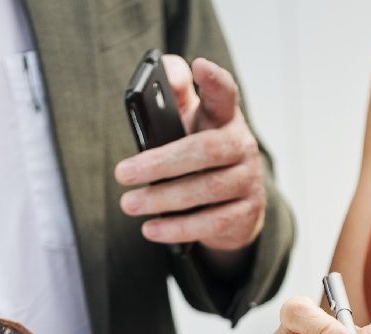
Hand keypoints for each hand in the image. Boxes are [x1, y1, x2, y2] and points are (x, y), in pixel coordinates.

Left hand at [115, 55, 265, 253]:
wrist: (233, 208)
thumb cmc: (199, 158)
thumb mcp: (188, 125)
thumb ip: (174, 96)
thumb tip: (166, 75)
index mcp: (224, 118)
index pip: (224, 93)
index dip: (214, 80)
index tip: (199, 66)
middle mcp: (242, 146)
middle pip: (205, 150)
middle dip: (160, 163)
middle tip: (122, 173)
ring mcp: (249, 181)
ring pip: (207, 189)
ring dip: (162, 199)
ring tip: (128, 204)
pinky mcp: (247, 214)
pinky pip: (212, 223)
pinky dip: (178, 228)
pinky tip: (151, 229)